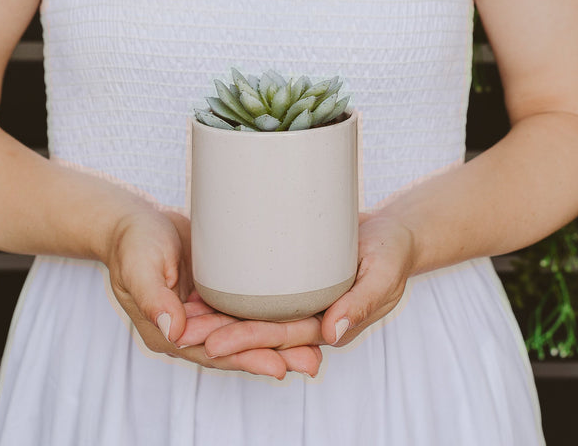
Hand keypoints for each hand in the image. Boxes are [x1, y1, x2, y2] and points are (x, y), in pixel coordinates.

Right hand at [103, 206, 321, 378]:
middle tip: (313, 362)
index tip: (278, 367)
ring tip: (317, 348)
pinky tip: (299, 315)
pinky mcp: (219, 294)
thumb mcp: (140, 268)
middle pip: (237, 349)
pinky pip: (247, 310)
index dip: (246, 360)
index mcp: (171, 334)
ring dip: (280, 341)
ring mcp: (207, 314)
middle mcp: (193, 331)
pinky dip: (271, 315)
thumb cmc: (134, 243)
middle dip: (275, 356)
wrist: (136, 223)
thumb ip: (153, 298)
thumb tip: (173, 330)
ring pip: (247, 332)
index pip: (214, 353)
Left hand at [194, 212, 416, 358]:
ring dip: (220, 317)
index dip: (246, 342)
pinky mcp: (294, 279)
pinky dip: (233, 294)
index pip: (281, 337)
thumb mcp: (384, 274)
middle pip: (259, 329)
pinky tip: (205, 290)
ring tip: (183, 314)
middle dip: (221, 334)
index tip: (213, 345)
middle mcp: (310, 316)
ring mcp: (300, 299)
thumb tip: (332, 335)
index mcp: (329, 324)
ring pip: (255, 313)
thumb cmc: (393, 252)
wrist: (395, 231)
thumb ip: (361, 305)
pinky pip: (261, 292)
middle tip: (183, 331)